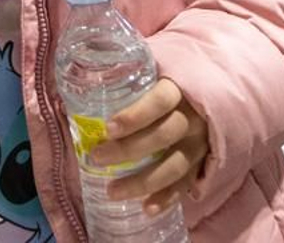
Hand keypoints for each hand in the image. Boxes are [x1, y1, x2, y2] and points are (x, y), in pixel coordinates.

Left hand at [90, 78, 208, 213]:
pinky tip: (147, 209)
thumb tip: (71, 101)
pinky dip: (167, 198)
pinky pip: (185, 184)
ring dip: (143, 181)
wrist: (212, 97)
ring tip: (112, 191)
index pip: (160, 101)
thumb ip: (123, 84)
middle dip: (128, 150)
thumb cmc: (169, 86)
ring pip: (174, 165)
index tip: (108, 128)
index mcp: (179, 91)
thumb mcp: (153, 75)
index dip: (135, 115)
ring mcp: (199, 144)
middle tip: (97, 157)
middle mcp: (192, 118)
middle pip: (163, 136)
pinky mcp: (201, 163)